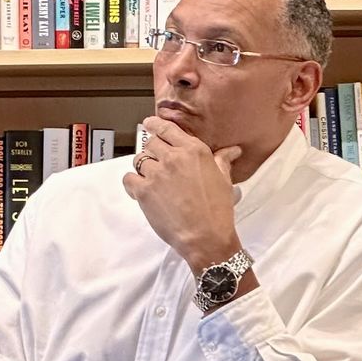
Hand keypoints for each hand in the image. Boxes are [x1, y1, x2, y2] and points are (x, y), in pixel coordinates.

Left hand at [125, 116, 243, 271]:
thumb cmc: (218, 210)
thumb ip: (222, 160)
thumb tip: (232, 150)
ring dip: (144, 168)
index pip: (166, 128)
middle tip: (159, 164)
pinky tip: (142, 191)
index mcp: (194, 151)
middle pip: (151, 143)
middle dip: (153, 152)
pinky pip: (129, 179)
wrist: (206, 236)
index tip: (149, 124)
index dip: (155, 125)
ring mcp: (156, 174)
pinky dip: (133, 183)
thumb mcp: (224, 180)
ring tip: (155, 182)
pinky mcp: (143, 191)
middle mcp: (173, 158)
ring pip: (139, 160)